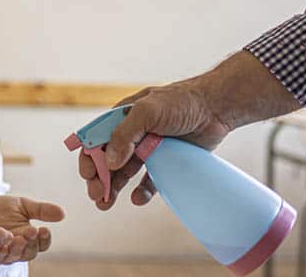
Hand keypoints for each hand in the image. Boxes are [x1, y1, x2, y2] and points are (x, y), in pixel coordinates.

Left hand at [0, 195, 64, 272]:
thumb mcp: (21, 205)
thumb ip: (40, 210)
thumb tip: (62, 214)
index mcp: (27, 239)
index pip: (41, 245)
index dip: (44, 239)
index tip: (44, 229)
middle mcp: (15, 249)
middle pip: (28, 253)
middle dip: (30, 243)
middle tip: (31, 231)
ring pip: (10, 257)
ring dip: (14, 248)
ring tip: (16, 236)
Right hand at [81, 82, 230, 209]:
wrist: (217, 108)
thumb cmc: (181, 102)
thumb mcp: (147, 111)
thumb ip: (124, 134)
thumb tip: (109, 161)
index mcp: (121, 118)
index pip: (96, 140)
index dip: (89, 158)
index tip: (88, 175)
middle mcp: (132, 134)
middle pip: (107, 160)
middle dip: (98, 179)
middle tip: (96, 195)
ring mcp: (148, 149)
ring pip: (124, 173)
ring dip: (113, 188)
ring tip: (105, 204)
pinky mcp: (166, 162)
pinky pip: (149, 181)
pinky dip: (141, 191)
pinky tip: (136, 199)